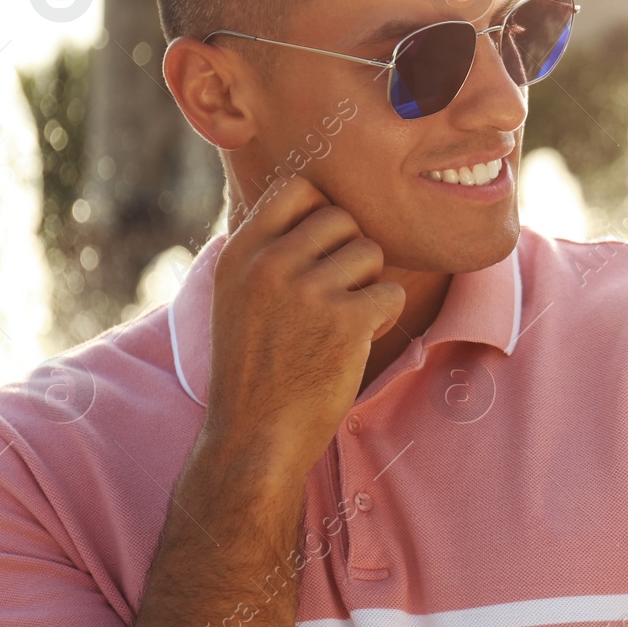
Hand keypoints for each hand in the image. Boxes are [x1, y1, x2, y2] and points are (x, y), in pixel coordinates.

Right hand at [203, 175, 405, 483]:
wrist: (254, 439)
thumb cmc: (253, 367)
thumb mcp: (236, 296)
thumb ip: (267, 249)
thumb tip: (314, 203)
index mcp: (242, 252)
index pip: (299, 187)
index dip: (321, 212)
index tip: (320, 248)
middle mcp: (271, 263)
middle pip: (343, 218)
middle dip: (349, 253)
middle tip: (333, 295)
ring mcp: (308, 290)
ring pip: (370, 253)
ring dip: (367, 286)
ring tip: (339, 323)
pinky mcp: (346, 321)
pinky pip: (391, 293)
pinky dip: (381, 317)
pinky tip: (354, 343)